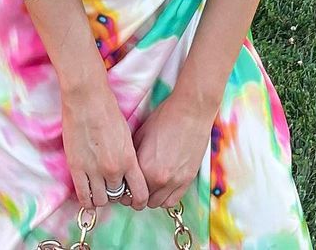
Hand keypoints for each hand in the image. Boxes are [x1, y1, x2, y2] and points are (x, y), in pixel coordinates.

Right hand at [61, 81, 148, 210]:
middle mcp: (113, 169)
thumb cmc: (108, 111)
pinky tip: (89, 195)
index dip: (138, 201)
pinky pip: (83, 196)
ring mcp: (93, 170)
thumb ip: (128, 158)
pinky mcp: (76, 168)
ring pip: (101, 200)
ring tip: (100, 187)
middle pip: (118, 196)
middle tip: (113, 186)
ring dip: (101, 196)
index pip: (140, 194)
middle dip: (116, 193)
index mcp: (129, 160)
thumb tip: (127, 176)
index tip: (135, 200)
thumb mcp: (126, 135)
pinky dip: (87, 200)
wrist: (87, 98)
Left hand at [133, 93, 212, 208]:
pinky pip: (172, 201)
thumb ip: (133, 156)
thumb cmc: (165, 118)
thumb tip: (126, 169)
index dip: (124, 188)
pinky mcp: (188, 180)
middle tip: (136, 184)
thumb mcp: (140, 134)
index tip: (124, 183)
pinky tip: (161, 187)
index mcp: (144, 167)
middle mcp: (159, 178)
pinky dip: (164, 198)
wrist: (191, 112)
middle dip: (136, 194)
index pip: (127, 190)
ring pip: (156, 204)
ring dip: (151, 197)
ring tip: (149, 185)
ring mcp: (175, 181)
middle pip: (141, 200)